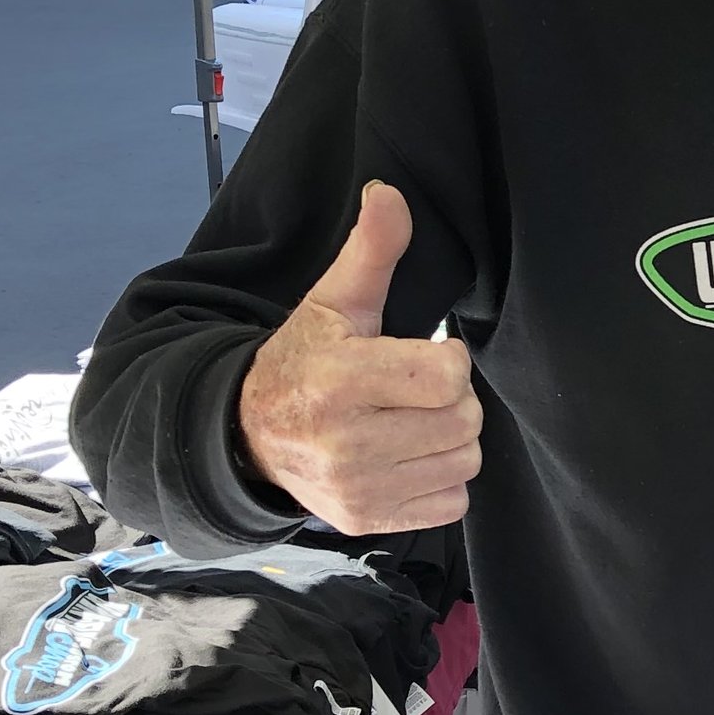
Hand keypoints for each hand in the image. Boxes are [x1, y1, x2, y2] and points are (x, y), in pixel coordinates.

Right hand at [237, 181, 480, 532]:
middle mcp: (347, 444)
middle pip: (464, 421)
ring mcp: (357, 489)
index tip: (419, 354)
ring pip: (464, 462)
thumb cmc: (304, 360)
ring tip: (410, 421)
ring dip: (449, 439)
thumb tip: (390, 193)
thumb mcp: (333, 302)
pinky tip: (407, 456)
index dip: (447, 360)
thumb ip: (371, 250)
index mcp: (340, 381)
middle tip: (413, 390)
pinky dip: (441, 481)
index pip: (449, 374)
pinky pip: (452, 503)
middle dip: (450, 399)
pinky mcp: (367, 521)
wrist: (249, 435)